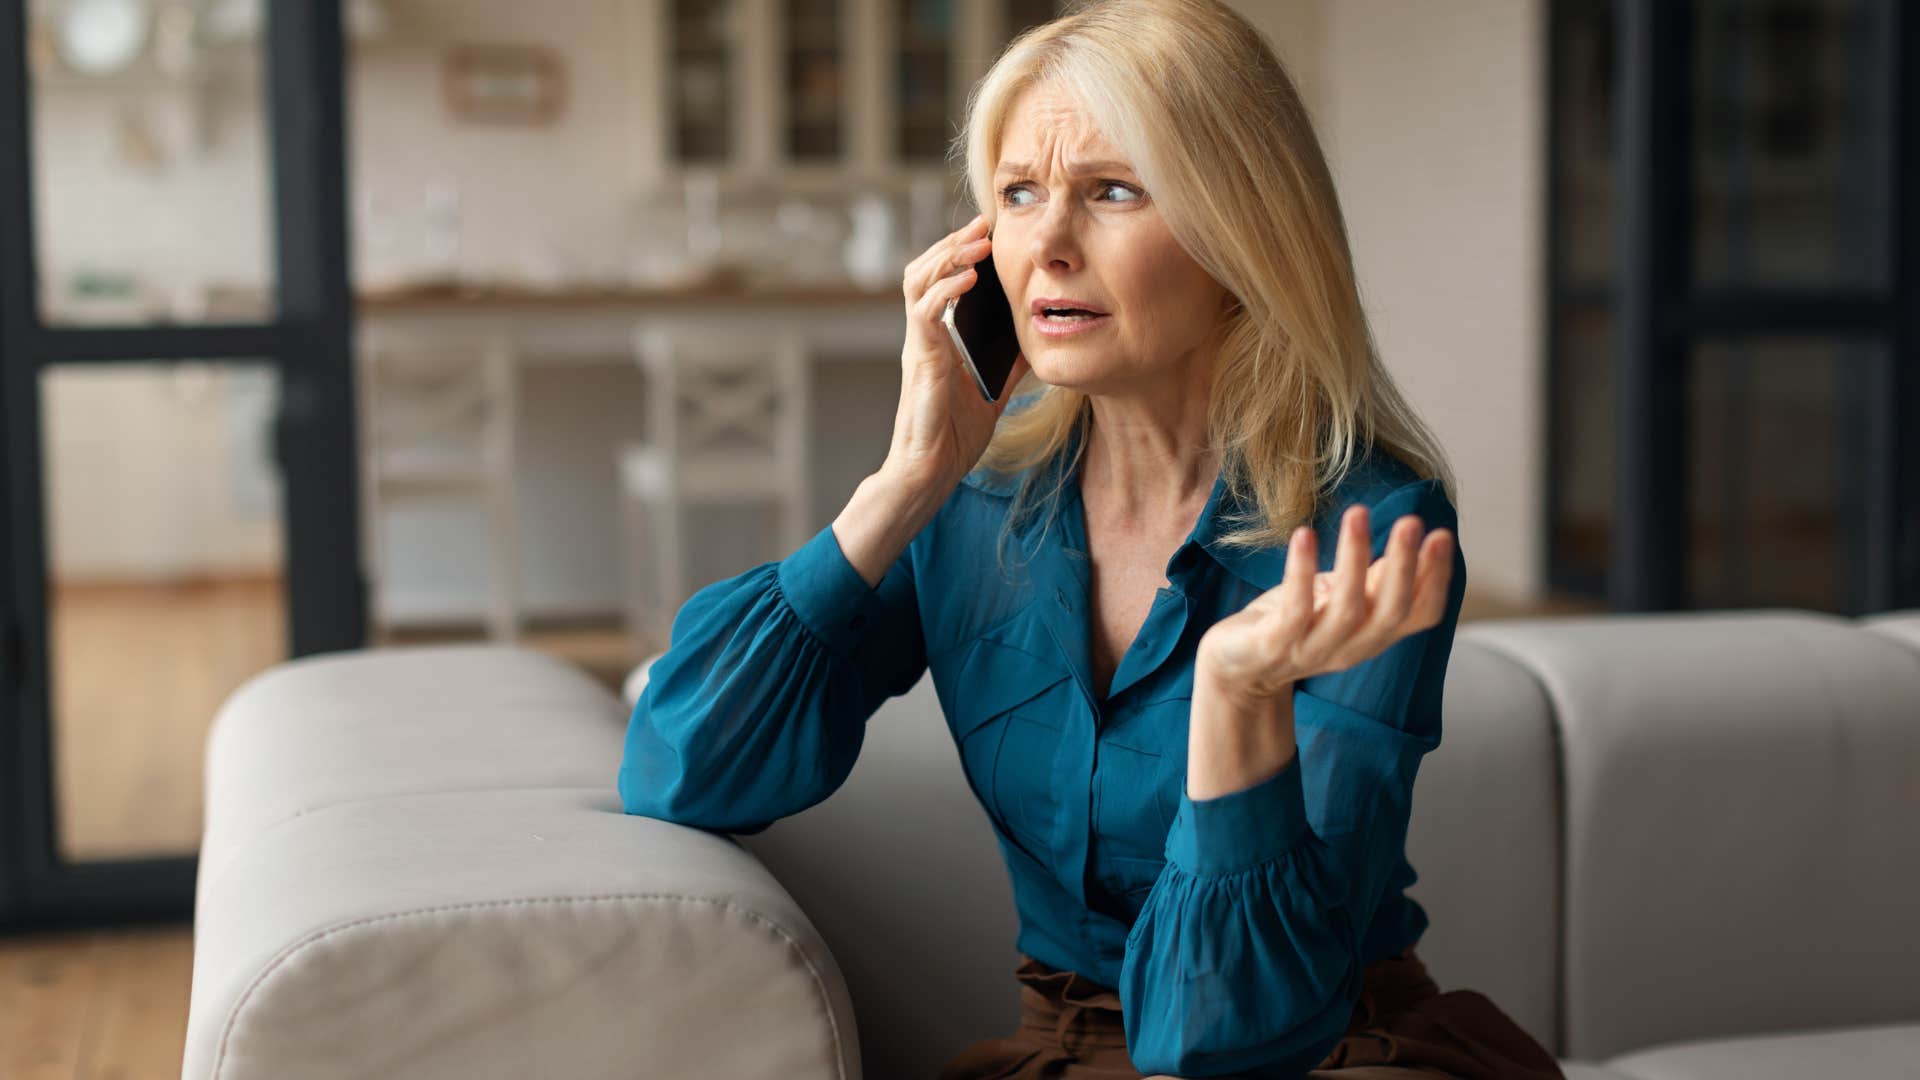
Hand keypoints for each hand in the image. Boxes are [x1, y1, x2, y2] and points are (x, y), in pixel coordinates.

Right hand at [879, 211, 1031, 496]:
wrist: (932, 471)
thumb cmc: (955, 436)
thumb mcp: (993, 390)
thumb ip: (1008, 363)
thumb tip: (1038, 340)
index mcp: (937, 339)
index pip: (941, 280)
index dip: (959, 251)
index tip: (989, 230)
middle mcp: (923, 335)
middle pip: (924, 269)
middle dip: (953, 242)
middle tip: (984, 223)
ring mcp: (918, 345)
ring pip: (917, 280)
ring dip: (947, 256)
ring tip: (976, 242)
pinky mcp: (920, 359)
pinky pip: (925, 313)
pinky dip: (945, 290)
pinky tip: (968, 279)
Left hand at [1195, 505, 1454, 702]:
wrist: (1235, 668)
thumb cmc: (1292, 622)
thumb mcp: (1339, 600)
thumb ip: (1373, 581)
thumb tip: (1413, 541)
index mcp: (1373, 635)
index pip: (1420, 614)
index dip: (1436, 579)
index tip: (1442, 534)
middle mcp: (1351, 647)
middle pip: (1391, 612)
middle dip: (1404, 566)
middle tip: (1412, 520)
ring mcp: (1312, 650)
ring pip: (1346, 610)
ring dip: (1354, 559)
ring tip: (1358, 513)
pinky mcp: (1274, 645)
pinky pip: (1295, 610)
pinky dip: (1301, 572)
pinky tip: (1305, 535)